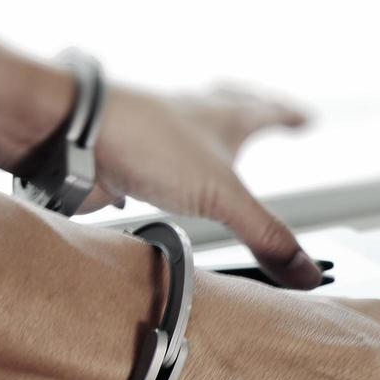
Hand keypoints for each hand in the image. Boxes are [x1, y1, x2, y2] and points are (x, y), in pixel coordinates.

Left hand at [84, 83, 323, 287]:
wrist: (72, 132)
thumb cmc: (147, 142)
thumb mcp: (222, 196)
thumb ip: (265, 236)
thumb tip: (307, 272)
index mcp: (221, 118)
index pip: (267, 112)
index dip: (288, 116)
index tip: (306, 118)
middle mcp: (189, 119)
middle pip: (228, 107)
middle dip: (249, 109)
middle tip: (262, 108)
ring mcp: (154, 136)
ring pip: (188, 133)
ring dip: (204, 140)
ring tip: (212, 149)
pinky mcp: (124, 157)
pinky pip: (150, 164)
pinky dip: (160, 172)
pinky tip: (154, 185)